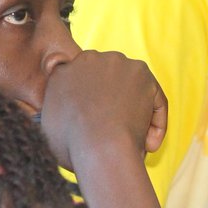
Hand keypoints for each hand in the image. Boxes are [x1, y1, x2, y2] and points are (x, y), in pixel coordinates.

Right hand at [39, 50, 167, 171]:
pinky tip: (149, 144)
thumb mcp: (51, 128)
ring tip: (137, 143)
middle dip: (116, 106)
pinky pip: (154, 98)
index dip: (93, 106)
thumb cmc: (74, 147)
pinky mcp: (142, 72)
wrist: (100, 147)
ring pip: (132, 90)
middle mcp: (88, 60)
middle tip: (120, 134)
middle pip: (107, 82)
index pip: (81, 85)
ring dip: (138, 115)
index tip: (99, 127)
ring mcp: (117, 63)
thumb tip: (70, 117)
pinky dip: (156, 122)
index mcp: (62, 73)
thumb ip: (59, 114)